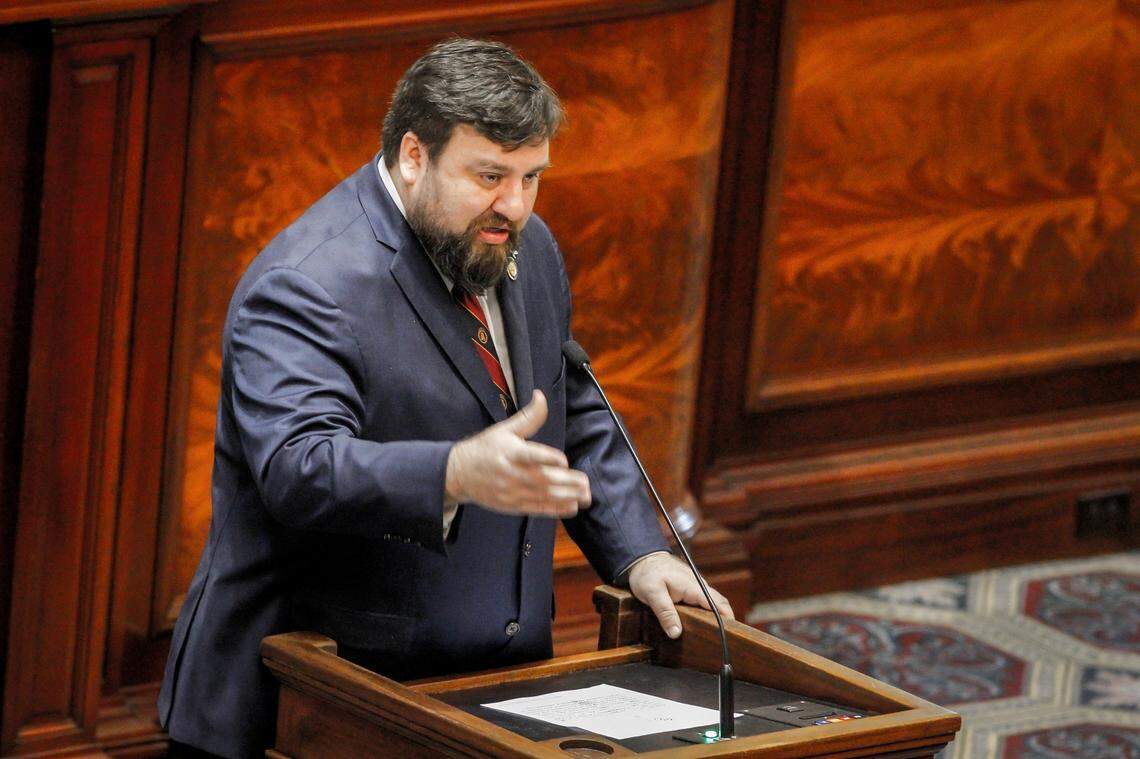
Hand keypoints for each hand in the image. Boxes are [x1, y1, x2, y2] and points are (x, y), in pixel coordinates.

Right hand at [445, 390, 591, 517]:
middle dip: (566, 482)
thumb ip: (528, 416)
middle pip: (541, 478)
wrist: (459, 473)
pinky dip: (555, 509)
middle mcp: (511, 473)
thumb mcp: (504, 429)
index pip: (530, 456)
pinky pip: (536, 509)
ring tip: (585, 496)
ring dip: (566, 497)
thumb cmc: (485, 448)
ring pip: (542, 496)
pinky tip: (571, 507)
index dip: (547, 459)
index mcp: (510, 452)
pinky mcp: (512, 505)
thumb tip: (541, 395)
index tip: (563, 460)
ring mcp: (511, 491)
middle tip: (585, 482)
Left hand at [628, 553, 734, 638]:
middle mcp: (698, 585)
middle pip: (719, 603)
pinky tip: (702, 622)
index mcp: (692, 587)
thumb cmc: (647, 573)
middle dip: (725, 620)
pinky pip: (703, 600)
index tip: (732, 634)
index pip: (717, 604)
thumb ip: (665, 613)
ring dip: (716, 616)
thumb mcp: (652, 594)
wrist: (643, 558)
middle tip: (723, 640)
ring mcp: (695, 585)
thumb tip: (676, 633)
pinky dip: (707, 611)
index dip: (727, 619)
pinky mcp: (690, 587)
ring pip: (711, 602)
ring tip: (715, 635)